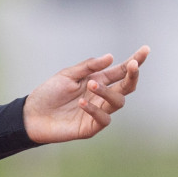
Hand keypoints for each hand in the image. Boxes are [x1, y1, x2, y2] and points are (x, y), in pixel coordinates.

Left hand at [24, 46, 148, 143]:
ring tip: (90, 85)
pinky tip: (82, 103)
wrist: (31, 115)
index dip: (135, 61)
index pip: (121, 71)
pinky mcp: (91, 127)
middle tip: (132, 66)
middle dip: (132, 75)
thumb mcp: (66, 75)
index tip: (146, 50)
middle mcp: (102, 96)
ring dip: (107, 91)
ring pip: (118, 101)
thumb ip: (88, 67)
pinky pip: (104, 118)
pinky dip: (95, 109)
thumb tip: (111, 57)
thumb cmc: (48, 93)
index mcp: (98, 81)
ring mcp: (99, 112)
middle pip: (127, 86)